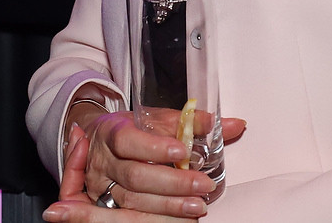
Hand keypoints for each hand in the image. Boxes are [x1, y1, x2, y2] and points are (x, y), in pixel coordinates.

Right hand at [42, 109, 246, 222]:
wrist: (96, 144)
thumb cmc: (130, 130)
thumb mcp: (154, 119)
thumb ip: (191, 122)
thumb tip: (235, 125)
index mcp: (112, 132)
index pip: (128, 141)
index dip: (154, 148)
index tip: (182, 151)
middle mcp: (104, 162)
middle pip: (135, 177)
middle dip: (172, 183)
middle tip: (203, 185)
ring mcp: (103, 188)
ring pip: (134, 202)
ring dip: (168, 207)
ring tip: (197, 207)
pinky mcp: (108, 207)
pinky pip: (131, 219)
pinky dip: (158, 220)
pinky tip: (181, 220)